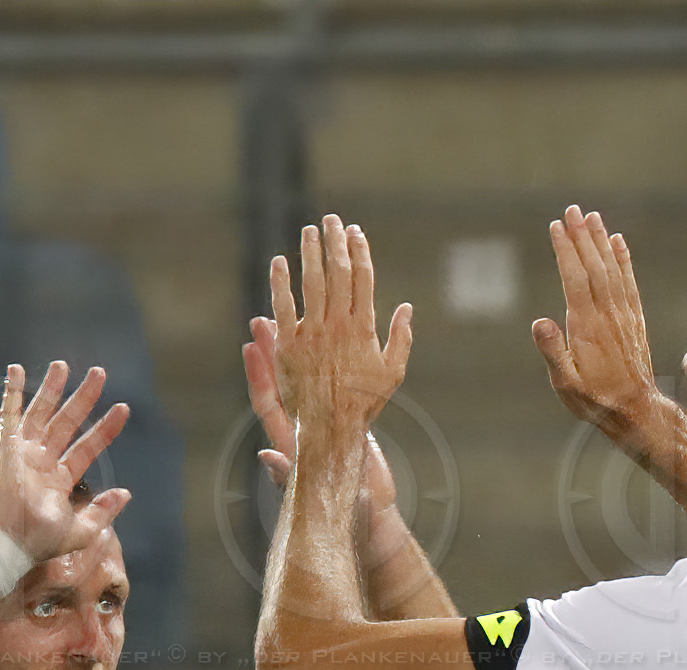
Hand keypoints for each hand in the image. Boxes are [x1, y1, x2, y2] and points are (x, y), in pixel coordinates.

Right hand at [0, 359, 131, 565]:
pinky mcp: (7, 446)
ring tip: (63, 364)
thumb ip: (104, 511)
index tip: (123, 408)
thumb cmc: (44, 542)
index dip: (106, 427)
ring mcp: (25, 452)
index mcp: (61, 478)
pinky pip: (9, 414)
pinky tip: (17, 370)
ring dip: (52, 388)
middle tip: (100, 372)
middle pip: (67, 421)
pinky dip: (12, 392)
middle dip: (83, 397)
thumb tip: (126, 492)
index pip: (88, 446)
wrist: (14, 545)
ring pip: (42, 412)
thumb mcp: (83, 530)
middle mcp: (43, 461)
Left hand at [244, 312, 400, 548]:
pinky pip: (332, 391)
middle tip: (264, 318)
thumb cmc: (343, 513)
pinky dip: (329, 368)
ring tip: (298, 322)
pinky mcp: (345, 426)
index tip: (249, 346)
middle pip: (283, 384)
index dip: (258, 375)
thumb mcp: (315, 496)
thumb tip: (265, 458)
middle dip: (273, 352)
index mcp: (294, 443)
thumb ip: (287, 476)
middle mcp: (304, 430)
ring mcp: (323, 427)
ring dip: (300, 354)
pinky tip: (333, 346)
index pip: (268, 402)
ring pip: (307, 382)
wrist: (371, 520)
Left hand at [270, 215, 412, 448]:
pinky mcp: (289, 347)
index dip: (359, 251)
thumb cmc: (364, 405)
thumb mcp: (392, 374)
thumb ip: (401, 339)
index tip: (356, 232)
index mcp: (364, 329)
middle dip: (335, 242)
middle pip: (338, 272)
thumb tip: (407, 308)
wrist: (333, 432)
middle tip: (331, 220)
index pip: (362, 279)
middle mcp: (339, 327)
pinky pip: (283, 307)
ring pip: (312, 283)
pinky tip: (279, 263)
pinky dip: (280, 282)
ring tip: (309, 232)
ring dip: (310, 252)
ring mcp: (312, 336)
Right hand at [534, 206, 666, 442]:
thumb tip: (539, 322)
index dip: (566, 251)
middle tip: (572, 209)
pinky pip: (629, 282)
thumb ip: (552, 352)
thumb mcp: (566, 384)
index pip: (575, 278)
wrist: (636, 411)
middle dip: (582, 236)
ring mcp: (624, 315)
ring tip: (592, 216)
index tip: (556, 226)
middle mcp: (608, 315)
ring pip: (612, 269)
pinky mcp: (635, 320)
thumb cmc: (596, 401)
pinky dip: (624, 259)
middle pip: (594, 266)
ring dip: (601, 241)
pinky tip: (618, 241)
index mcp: (587, 327)